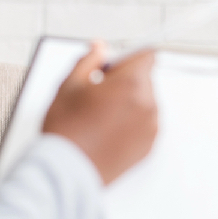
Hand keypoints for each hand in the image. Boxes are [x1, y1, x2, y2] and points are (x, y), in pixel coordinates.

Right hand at [43, 41, 157, 184]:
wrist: (67, 171)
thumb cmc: (66, 130)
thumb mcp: (69, 85)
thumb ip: (89, 60)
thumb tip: (99, 47)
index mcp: (132, 84)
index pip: (146, 56)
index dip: (127, 59)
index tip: (112, 68)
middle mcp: (148, 104)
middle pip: (145, 80)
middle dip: (125, 82)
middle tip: (98, 95)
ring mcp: (151, 127)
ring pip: (145, 102)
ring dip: (129, 103)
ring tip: (100, 117)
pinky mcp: (149, 145)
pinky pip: (145, 124)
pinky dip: (131, 123)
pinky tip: (107, 132)